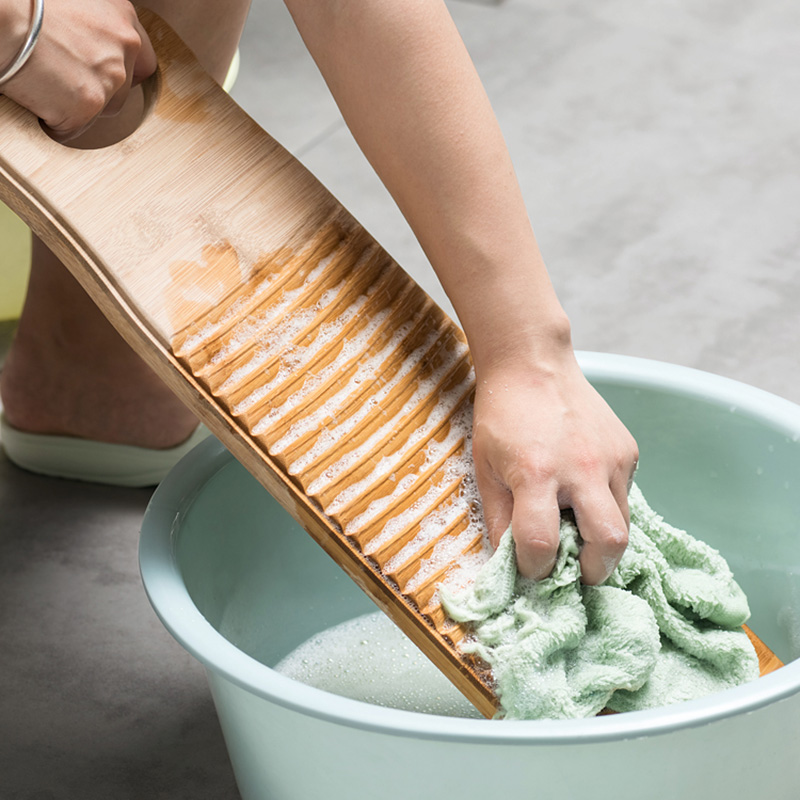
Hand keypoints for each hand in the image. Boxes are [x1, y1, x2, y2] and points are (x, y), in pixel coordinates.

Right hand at [0, 0, 155, 140]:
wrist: (0, 19)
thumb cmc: (27, 6)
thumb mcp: (76, 4)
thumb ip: (99, 26)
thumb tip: (95, 45)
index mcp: (123, 20)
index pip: (143, 62)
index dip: (123, 73)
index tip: (104, 75)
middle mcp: (124, 49)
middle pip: (124, 91)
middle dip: (99, 91)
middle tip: (67, 79)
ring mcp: (109, 79)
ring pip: (103, 111)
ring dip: (80, 106)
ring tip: (49, 84)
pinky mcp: (88, 105)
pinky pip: (76, 127)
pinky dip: (57, 121)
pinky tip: (39, 99)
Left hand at [472, 350, 638, 584]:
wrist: (531, 364)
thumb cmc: (502, 416)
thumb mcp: (485, 468)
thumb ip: (499, 519)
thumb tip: (508, 563)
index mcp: (537, 473)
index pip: (543, 543)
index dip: (535, 568)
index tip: (531, 569)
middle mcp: (582, 467)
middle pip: (610, 544)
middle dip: (594, 570)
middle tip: (575, 571)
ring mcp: (611, 457)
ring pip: (624, 523)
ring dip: (602, 540)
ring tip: (577, 532)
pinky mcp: (627, 450)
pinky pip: (624, 494)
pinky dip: (607, 505)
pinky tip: (583, 491)